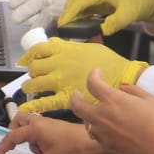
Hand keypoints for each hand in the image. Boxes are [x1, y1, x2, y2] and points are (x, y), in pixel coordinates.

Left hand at [0, 0, 65, 28]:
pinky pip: (46, 18)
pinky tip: (31, 32)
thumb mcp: (43, 4)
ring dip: (24, 10)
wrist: (81, 11)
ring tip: (16, 19)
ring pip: (36, 2)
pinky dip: (37, 25)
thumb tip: (11, 11)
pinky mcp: (58, 12)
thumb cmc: (59, 10)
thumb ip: (29, 6)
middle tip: (9, 8)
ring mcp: (52, 2)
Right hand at [0, 112, 105, 153]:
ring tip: (39, 153)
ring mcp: (48, 122)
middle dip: (13, 131)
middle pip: (18, 120)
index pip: (11, 137)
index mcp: (34, 128)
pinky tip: (48, 149)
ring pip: (29, 124)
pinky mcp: (55, 125)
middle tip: (15, 146)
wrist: (93, 141)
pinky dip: (37, 136)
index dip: (2, 148)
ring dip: (28, 136)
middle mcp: (39, 121)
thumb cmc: (70, 150)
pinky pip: (39, 127)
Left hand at [18, 38, 147, 111]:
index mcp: (66, 50)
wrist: (127, 80)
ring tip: (30, 91)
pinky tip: (27, 110)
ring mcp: (61, 81)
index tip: (26, 59)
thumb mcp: (93, 46)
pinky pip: (46, 102)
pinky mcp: (68, 99)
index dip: (30, 55)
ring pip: (36, 84)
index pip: (39, 49)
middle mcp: (60, 64)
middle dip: (32, 73)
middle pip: (35, 67)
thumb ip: (73, 46)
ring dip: (30, 88)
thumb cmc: (115, 64)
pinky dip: (35, 106)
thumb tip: (57, 43)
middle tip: (35, 77)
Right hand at [60, 0, 153, 35]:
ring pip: (78, 3)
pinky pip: (86, 8)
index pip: (80, 1)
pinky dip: (80, 16)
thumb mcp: (129, 14)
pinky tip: (81, 27)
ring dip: (73, 14)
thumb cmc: (139, 3)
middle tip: (65, 29)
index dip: (69, 12)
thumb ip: (115, 22)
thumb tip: (102, 30)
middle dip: (68, 12)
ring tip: (70, 30)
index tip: (62, 24)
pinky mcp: (101, 3)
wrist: (150, 0)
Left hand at [69, 71, 153, 153]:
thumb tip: (122, 87)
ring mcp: (102, 133)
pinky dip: (96, 129)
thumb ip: (133, 91)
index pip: (92, 83)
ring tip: (93, 111)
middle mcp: (102, 115)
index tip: (98, 73)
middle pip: (77, 105)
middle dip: (75, 97)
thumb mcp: (150, 100)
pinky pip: (95, 134)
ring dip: (86, 114)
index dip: (93, 75)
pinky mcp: (106, 146)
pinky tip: (104, 128)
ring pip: (85, 121)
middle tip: (77, 93)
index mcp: (112, 100)